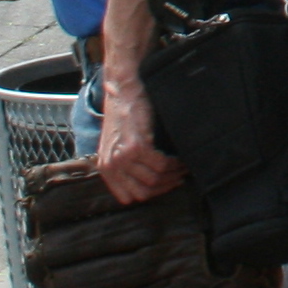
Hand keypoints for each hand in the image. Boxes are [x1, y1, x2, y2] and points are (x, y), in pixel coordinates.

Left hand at [94, 76, 185, 204]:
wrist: (124, 90)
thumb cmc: (124, 113)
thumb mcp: (118, 145)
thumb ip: (127, 165)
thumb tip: (152, 180)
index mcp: (106, 168)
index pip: (129, 197)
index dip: (150, 193)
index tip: (165, 184)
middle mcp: (111, 166)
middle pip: (143, 192)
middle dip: (164, 186)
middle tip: (178, 177)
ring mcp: (122, 157)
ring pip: (154, 179)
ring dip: (172, 174)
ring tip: (181, 166)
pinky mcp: (136, 146)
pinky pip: (160, 164)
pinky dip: (173, 163)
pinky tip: (178, 157)